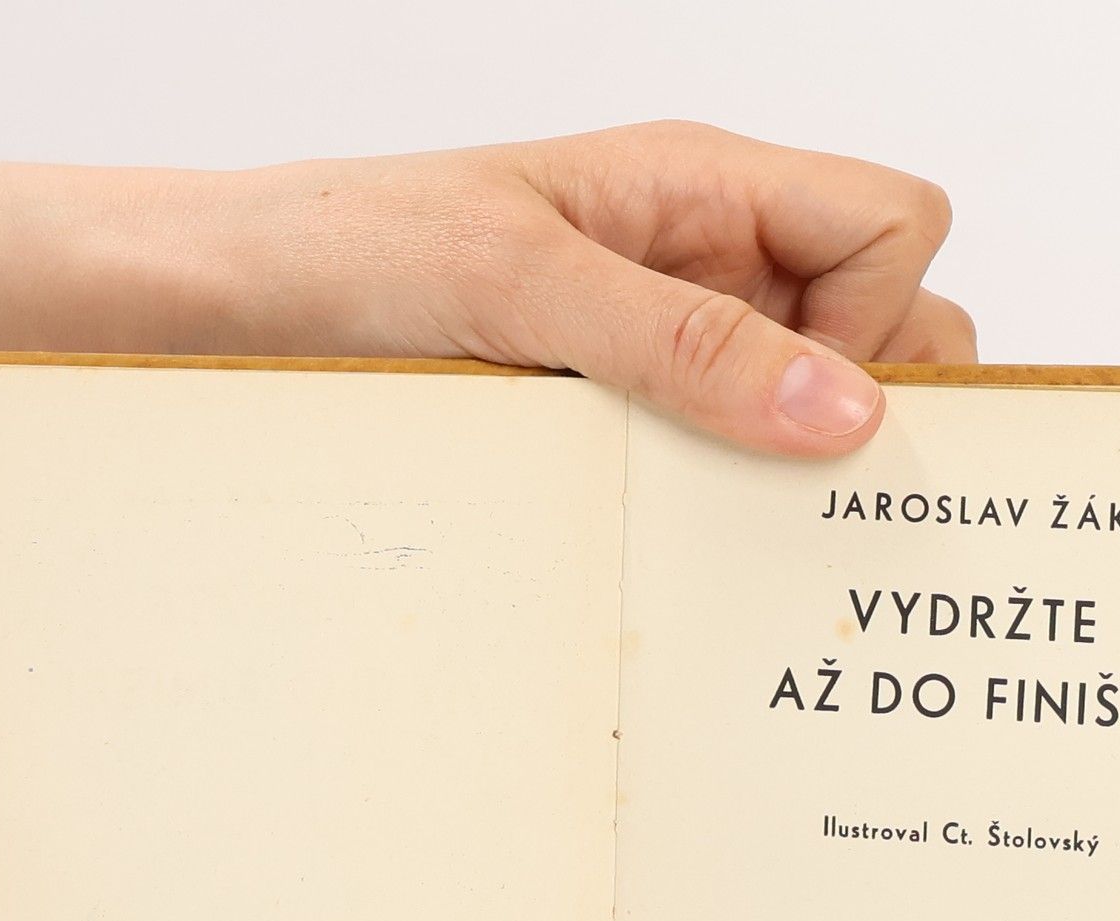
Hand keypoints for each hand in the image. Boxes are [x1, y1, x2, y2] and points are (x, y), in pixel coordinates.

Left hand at [201, 120, 972, 453]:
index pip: (892, 225)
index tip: (802, 407)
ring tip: (711, 516)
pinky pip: (716, 460)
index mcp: (704, 189)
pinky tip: (661, 532)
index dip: (882, 317)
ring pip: (805, 406)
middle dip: (860, 403)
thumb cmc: (355, 249)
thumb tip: (845, 410)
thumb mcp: (524, 282)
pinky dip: (717, 502)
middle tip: (778, 479)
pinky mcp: (617, 416)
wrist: (226, 310)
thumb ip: (687, 340)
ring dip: (784, 467)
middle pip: (883, 318)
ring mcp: (665, 346)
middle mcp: (704, 264)